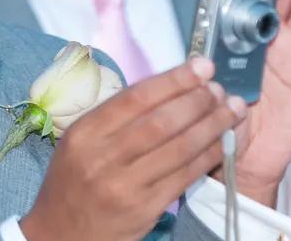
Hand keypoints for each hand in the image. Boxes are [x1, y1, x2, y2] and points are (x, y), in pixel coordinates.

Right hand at [19, 58, 246, 240]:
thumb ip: (113, 118)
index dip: (173, 79)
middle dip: (197, 100)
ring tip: (231, 110)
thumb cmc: (72, 183)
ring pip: (179, 148)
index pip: (135, 97)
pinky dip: (208, 156)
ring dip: (211, 126)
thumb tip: (166, 89)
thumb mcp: (78, 143)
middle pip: (161, 121)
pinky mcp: (144, 210)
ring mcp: (124, 186)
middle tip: (219, 88)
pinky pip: (184, 177)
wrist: (60, 235)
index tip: (200, 66)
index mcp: (84, 133)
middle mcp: (102, 157)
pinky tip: (221, 143)